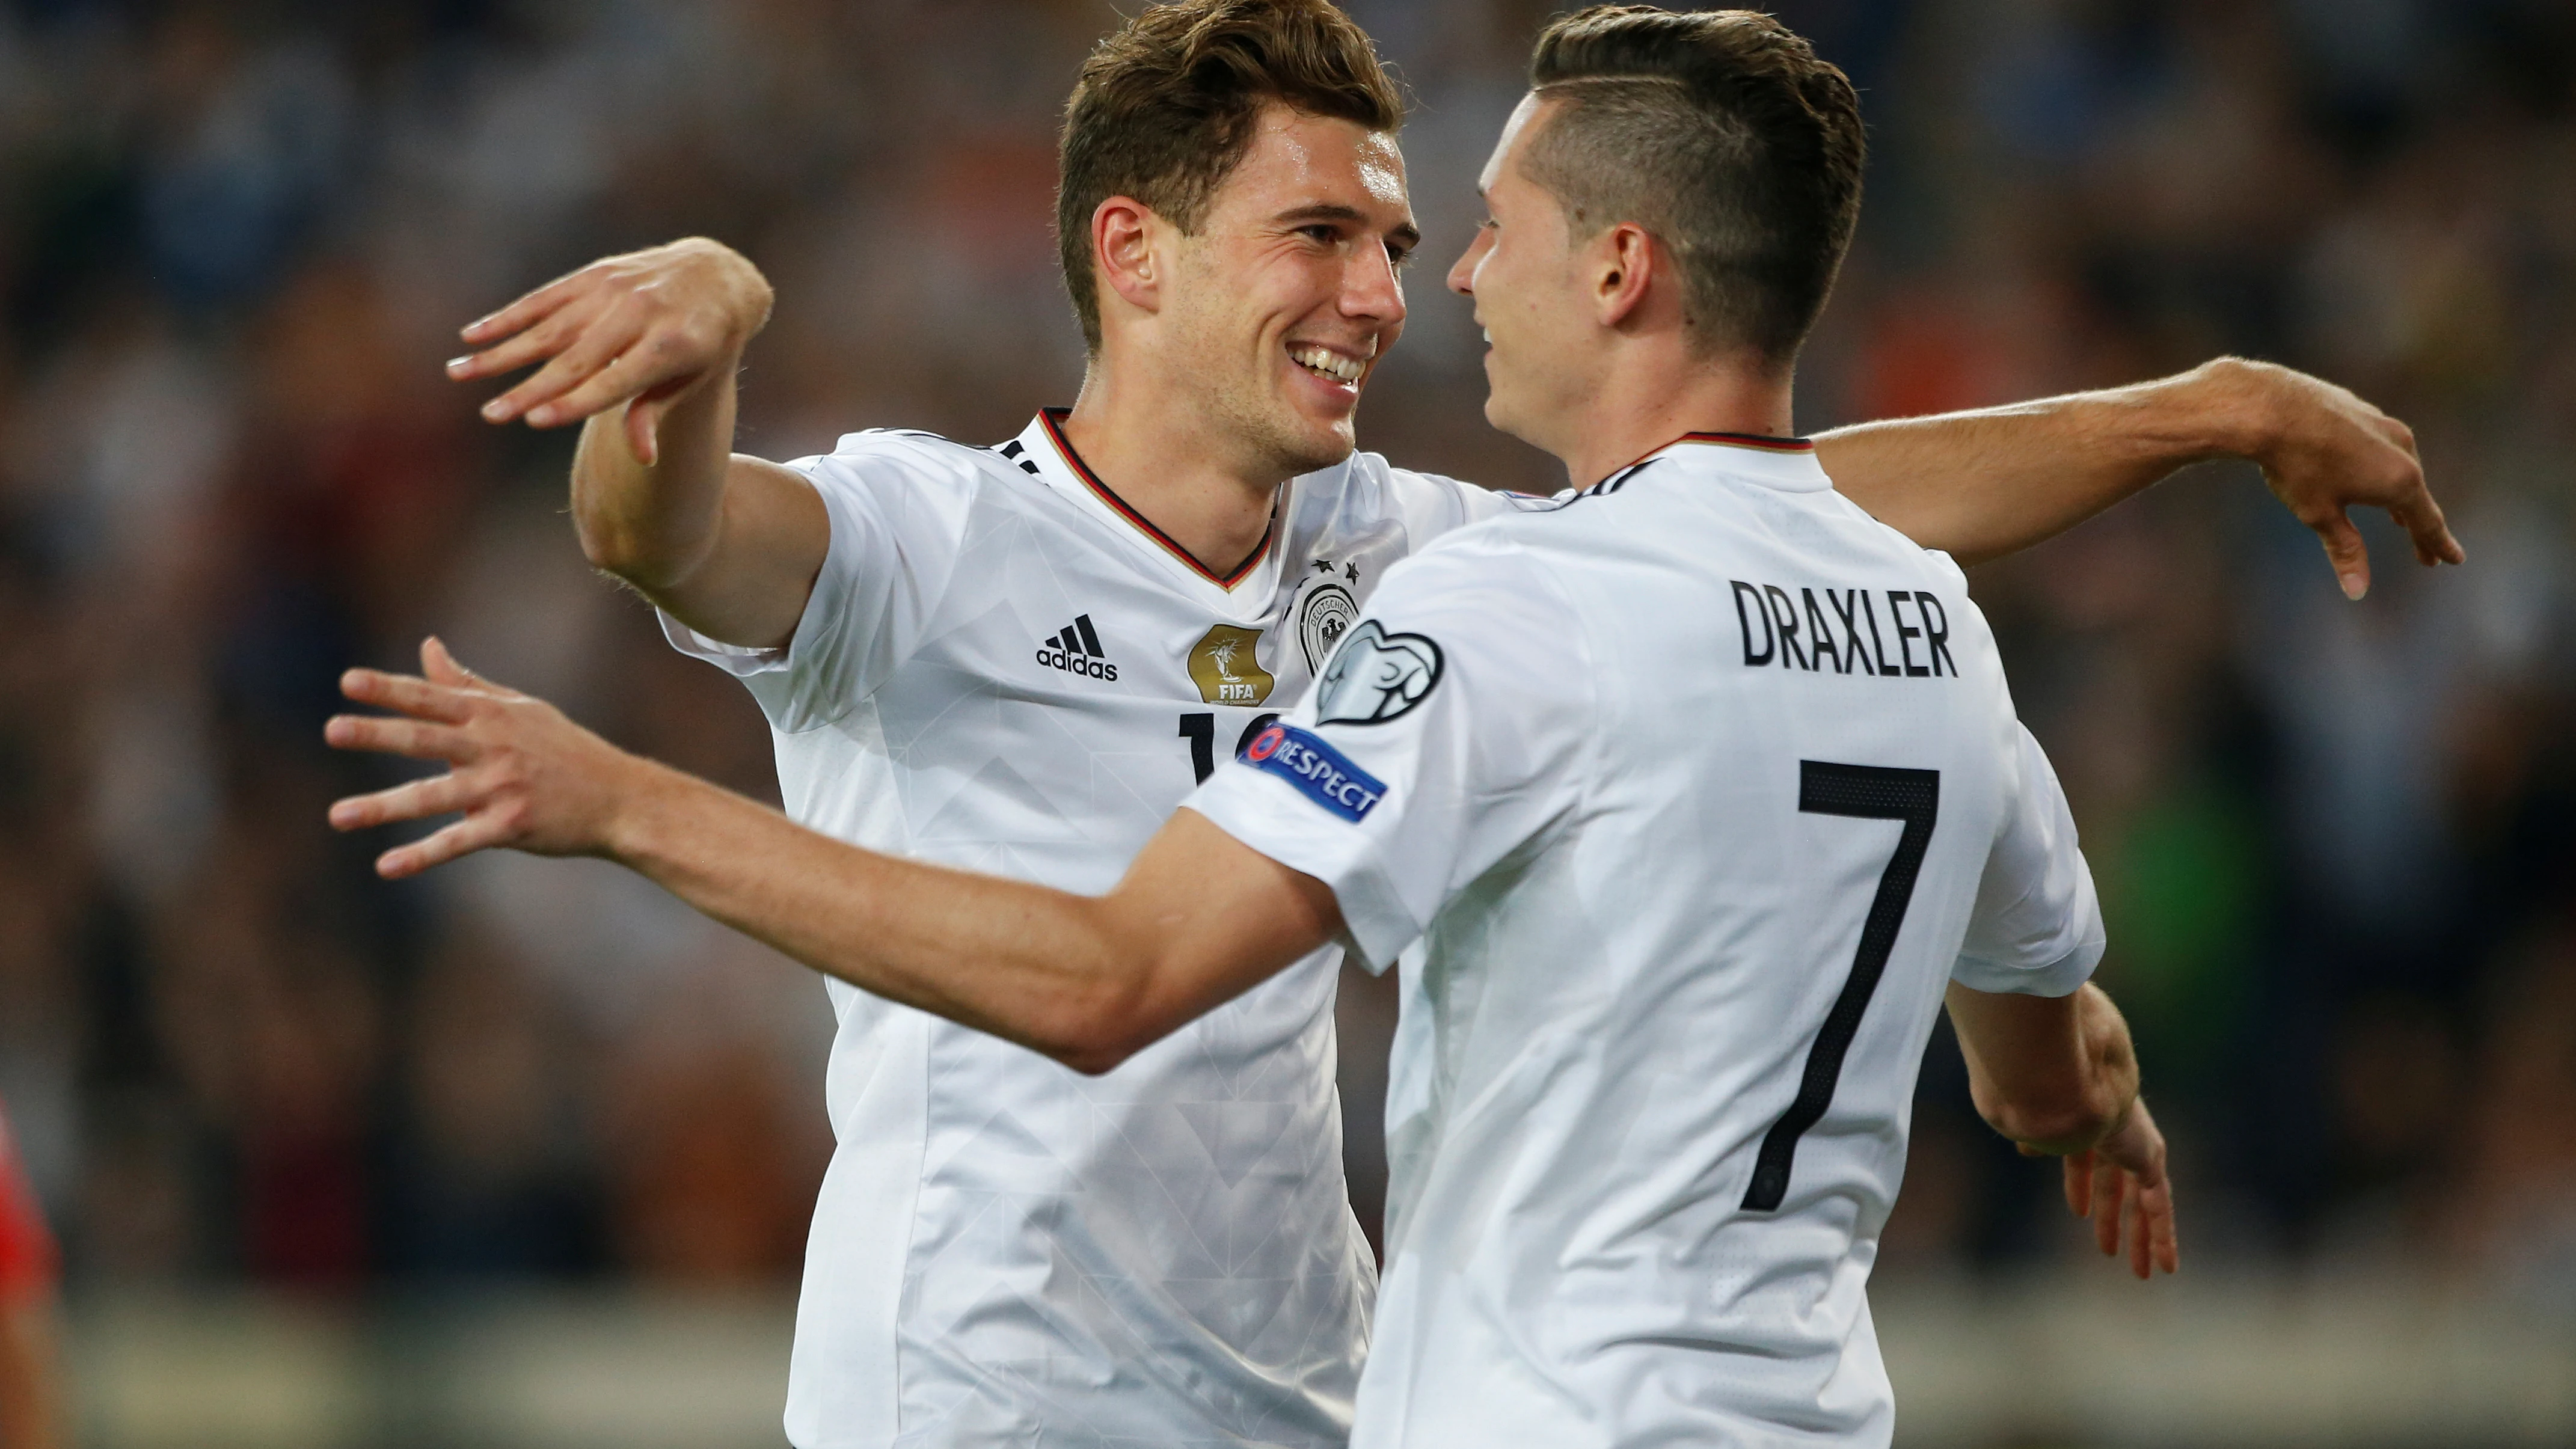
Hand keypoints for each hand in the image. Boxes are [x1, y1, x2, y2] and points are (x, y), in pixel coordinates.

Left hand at [324, 638, 649, 877]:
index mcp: (490, 716)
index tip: (348, 682)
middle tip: (332, 730)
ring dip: (382, 806)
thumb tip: (428, 645)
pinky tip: (386, 866)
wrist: (618, 797)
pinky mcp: (509, 826)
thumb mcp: (519, 708)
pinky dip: (422, 855)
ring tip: (337, 815)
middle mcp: (493, 748)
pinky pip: (457, 843)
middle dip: (378, 734)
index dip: (390, 690)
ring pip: (432, 797)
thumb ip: (466, 683)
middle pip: (425, 739)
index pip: (431, 698)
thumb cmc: (565, 749)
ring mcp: (500, 789)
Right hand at [447, 237, 773, 465]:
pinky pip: (545, 298)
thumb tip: (643, 458)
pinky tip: (474, 335)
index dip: (574, 403)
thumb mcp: (694, 379)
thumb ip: (656, 411)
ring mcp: (613, 291)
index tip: (534, 422)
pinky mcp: (594, 274)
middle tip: (489, 414)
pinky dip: (508, 317)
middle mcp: (638, 316)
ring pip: (549, 327)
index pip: (614, 382)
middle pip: (574, 359)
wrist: (716, 276)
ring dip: (501, 352)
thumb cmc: (703, 343)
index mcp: (669, 347)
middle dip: (528, 388)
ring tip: (458, 372)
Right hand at [2029, 1096, 2178, 1278]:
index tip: (2079, 1212)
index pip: (2086, 1165)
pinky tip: (2165, 1264)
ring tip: (2140, 1272)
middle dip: (2112, 1221)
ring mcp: (2137, 1150)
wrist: (2071, 1089)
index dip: (2080, 1189)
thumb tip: (2025, 1149)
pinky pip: (2159, 1206)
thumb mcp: (2039, 1128)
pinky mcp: (2150, 1160)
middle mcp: (2116, 1138)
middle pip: (2118, 1190)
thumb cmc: (2045, 1102)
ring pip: (2143, 1204)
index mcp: (2086, 1128)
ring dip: (2140, 1238)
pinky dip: (2162, 1236)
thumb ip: (2038, 1140)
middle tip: (2107, 1251)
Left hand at [2218, 357, 2463, 600]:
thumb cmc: (2295, 465)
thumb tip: (2358, 591)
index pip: (2427, 521)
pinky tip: (2366, 470)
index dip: (2439, 544)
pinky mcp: (2360, 409)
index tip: (2455, 560)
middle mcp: (2402, 449)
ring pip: (2399, 465)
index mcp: (2400, 481)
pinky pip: (2378, 445)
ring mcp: (2383, 424)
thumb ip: (2345, 550)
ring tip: (2398, 518)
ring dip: (2400, 494)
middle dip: (2418, 527)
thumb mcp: (2320, 515)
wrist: (2267, 407)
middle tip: (2424, 554)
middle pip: (2415, 496)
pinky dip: (2379, 466)